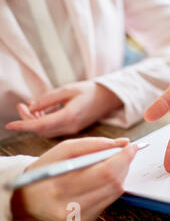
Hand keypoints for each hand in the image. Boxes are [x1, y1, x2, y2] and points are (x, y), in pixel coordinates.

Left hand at [5, 81, 122, 137]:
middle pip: (41, 129)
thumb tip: (31, 107)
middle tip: (20, 104)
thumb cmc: (90, 91)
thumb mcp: (68, 89)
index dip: (23, 125)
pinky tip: (40, 110)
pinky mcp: (72, 128)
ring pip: (46, 130)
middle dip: (27, 119)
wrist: (109, 98)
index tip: (9, 125)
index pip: (41, 125)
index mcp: (70, 116)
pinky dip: (43, 121)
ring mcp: (72, 129)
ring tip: (29, 105)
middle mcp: (70, 126)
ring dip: (34, 121)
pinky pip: (53, 129)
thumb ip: (48, 99)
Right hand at [10, 137, 137, 220]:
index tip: (130, 146)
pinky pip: (109, 200)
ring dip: (120, 174)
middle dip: (124, 164)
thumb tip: (122, 143)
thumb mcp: (63, 150)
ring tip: (112, 163)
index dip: (123, 157)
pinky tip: (103, 178)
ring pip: (115, 192)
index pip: (105, 172)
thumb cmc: (46, 170)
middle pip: (113, 183)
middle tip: (124, 152)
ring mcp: (78, 217)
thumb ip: (94, 144)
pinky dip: (111, 185)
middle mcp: (69, 206)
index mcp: (60, 185)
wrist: (28, 197)